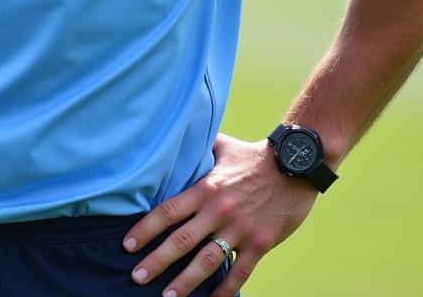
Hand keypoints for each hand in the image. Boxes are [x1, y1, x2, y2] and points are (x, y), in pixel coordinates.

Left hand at [122, 133, 318, 296]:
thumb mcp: (222, 146)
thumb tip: (176, 140)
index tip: (128, 244)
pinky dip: (225, 290)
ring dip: (185, 282)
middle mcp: (219, 211)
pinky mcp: (261, 243)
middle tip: (136, 277)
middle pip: (181, 241)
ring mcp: (240, 229)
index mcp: (206, 188)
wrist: (295, 166)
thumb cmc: (254, 155)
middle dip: (156, 261)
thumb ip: (198, 149)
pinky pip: (240, 272)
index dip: (146, 229)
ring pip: (207, 261)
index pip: (168, 211)